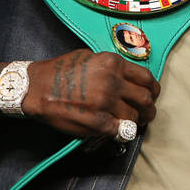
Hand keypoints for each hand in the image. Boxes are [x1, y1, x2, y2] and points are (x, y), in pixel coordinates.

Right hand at [0, 50, 159, 138]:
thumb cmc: (61, 71)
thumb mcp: (91, 57)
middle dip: (149, 109)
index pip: (147, 79)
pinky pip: (120, 130)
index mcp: (113, 63)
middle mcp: (112, 82)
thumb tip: (130, 78)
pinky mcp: (96, 121)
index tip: (151, 96)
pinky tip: (118, 131)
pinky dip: (122, 132)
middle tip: (145, 114)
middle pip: (146, 99)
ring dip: (136, 122)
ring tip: (131, 123)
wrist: (36, 88)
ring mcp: (105, 103)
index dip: (153, 90)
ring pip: (135, 117)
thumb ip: (113, 67)